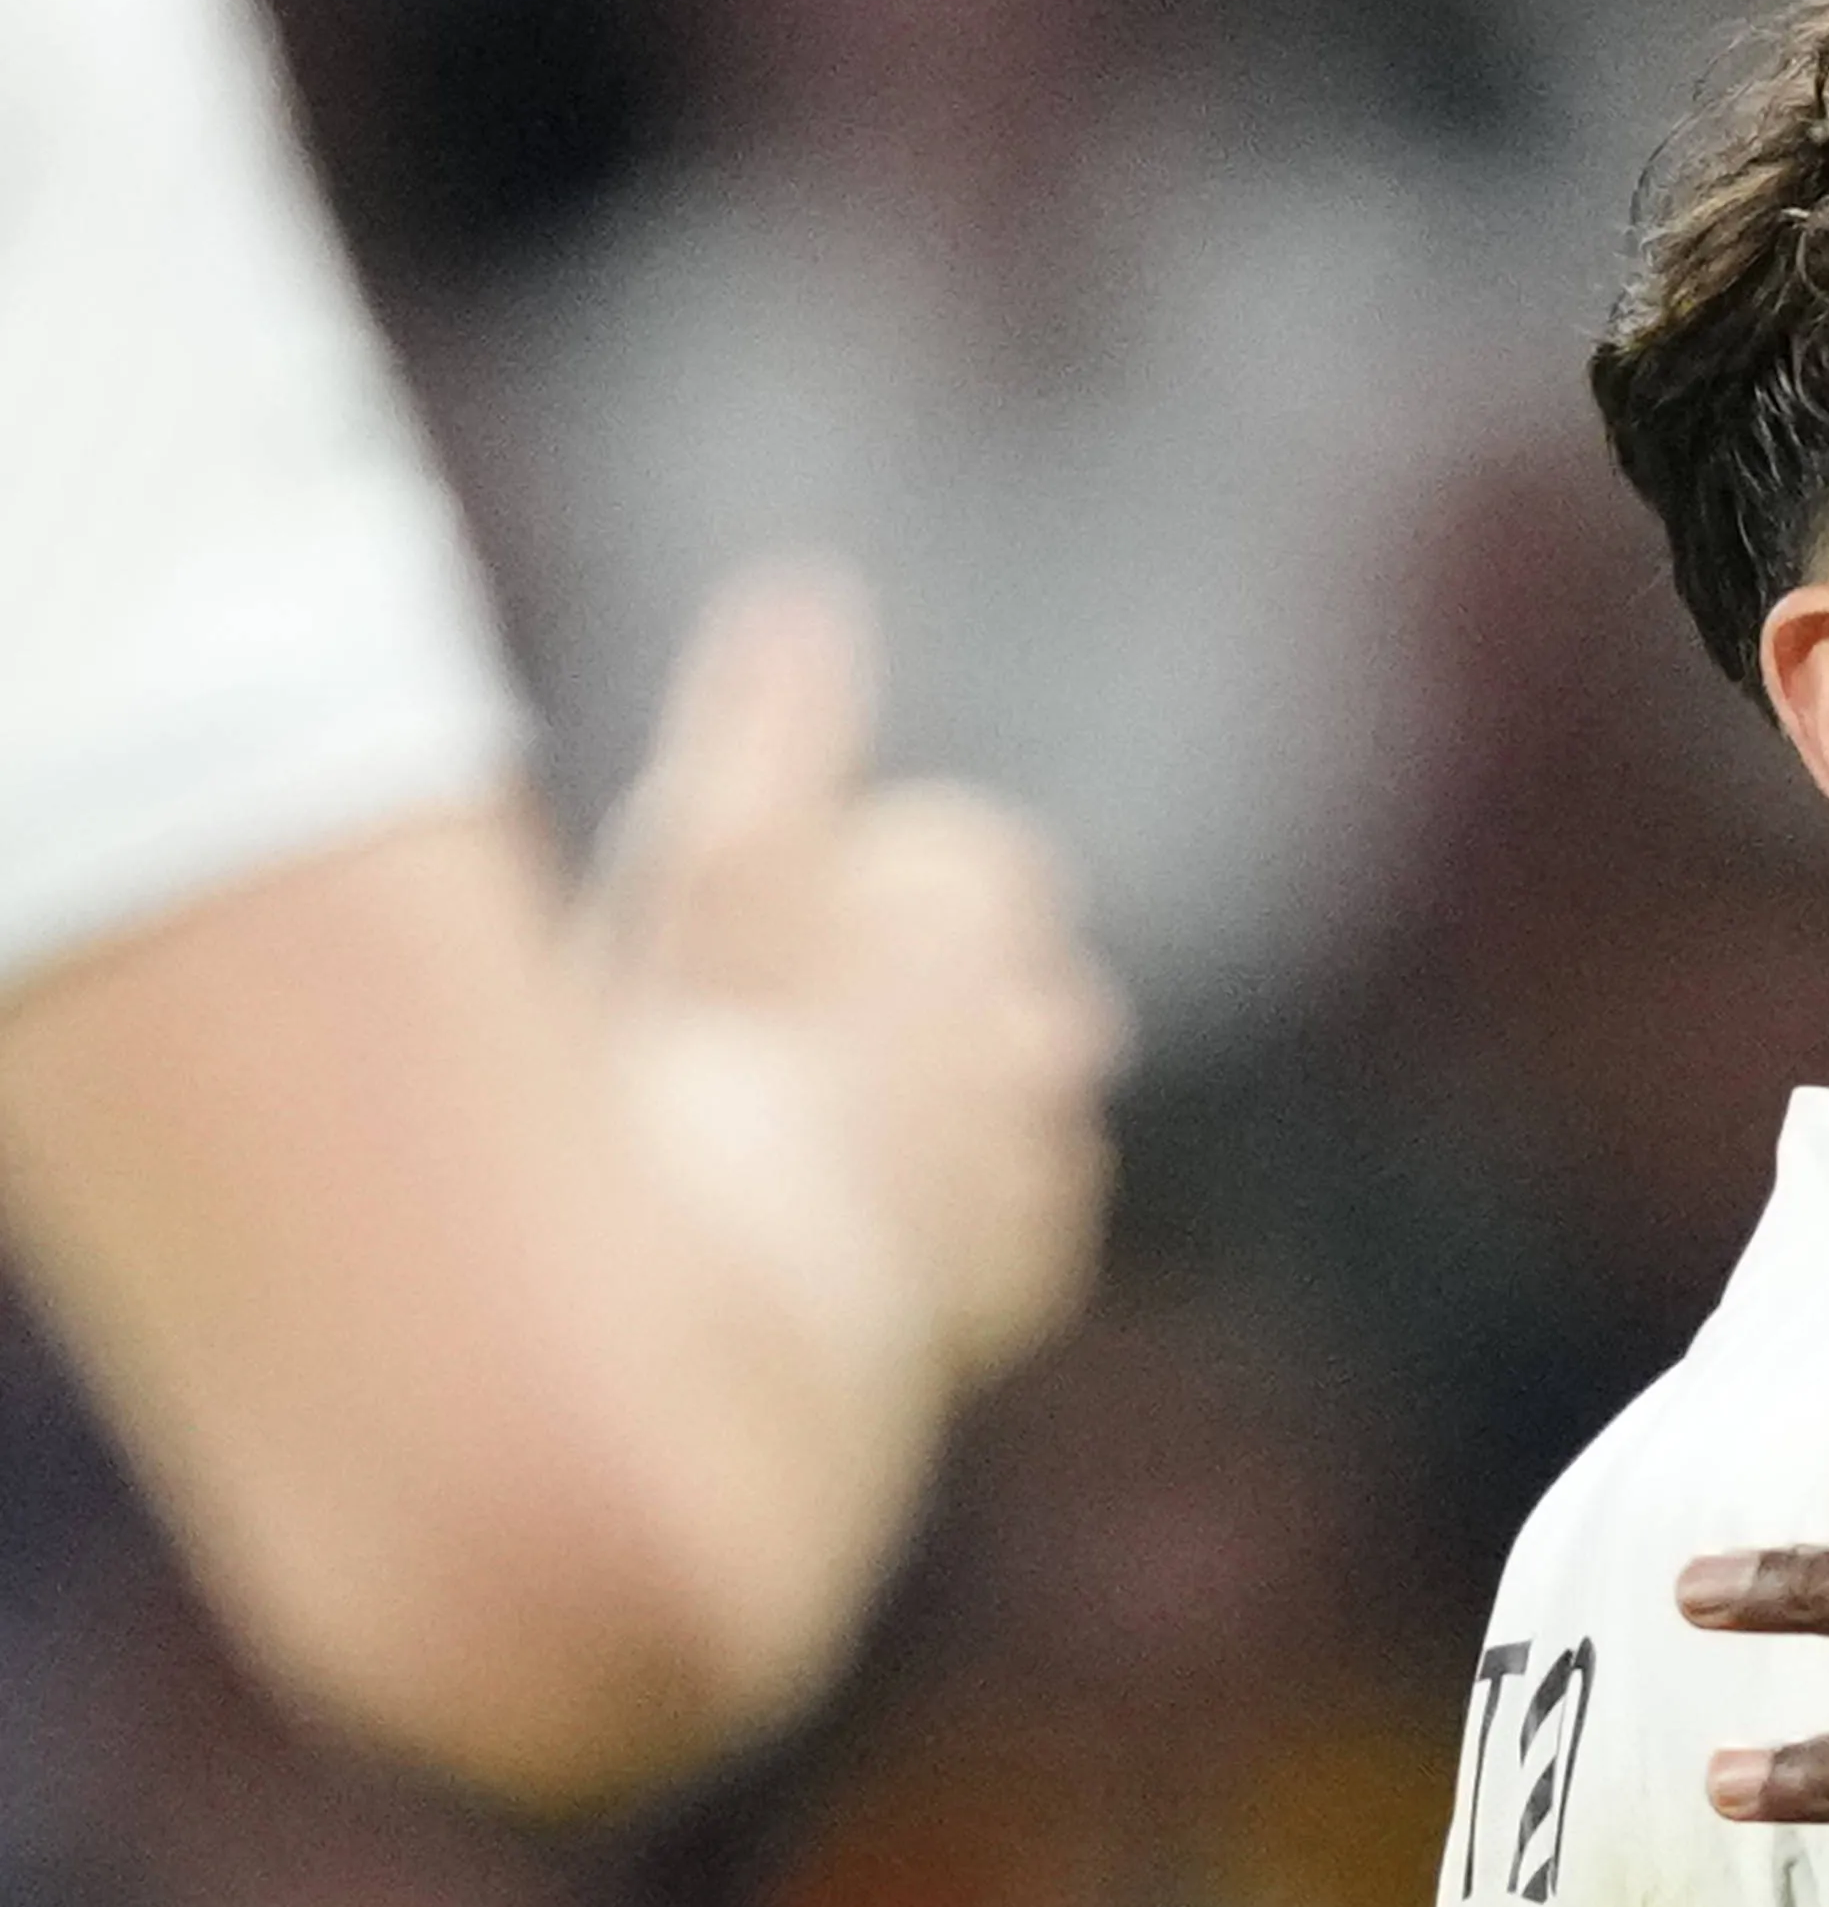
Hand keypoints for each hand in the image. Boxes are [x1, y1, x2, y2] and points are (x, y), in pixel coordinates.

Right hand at [592, 558, 1122, 1389]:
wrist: (730, 1310)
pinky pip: (1005, 1225)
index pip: (968, 862)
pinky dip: (943, 1226)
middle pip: (1000, 980)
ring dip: (932, 1120)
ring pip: (1008, 1104)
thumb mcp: (711, 864)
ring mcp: (1054, 1155)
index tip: (779, 954)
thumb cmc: (697, 1066)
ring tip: (801, 1156)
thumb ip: (767, 725)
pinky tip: (846, 1242)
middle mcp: (1051, 1028)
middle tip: (777, 1057)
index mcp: (984, 906)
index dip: (867, 899)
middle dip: (913, 1005)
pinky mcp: (1037, 1273)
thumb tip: (807, 596)